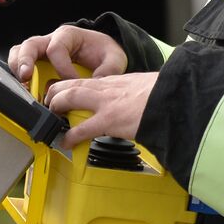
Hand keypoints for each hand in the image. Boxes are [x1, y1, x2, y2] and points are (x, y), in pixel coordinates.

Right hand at [7, 25, 127, 83]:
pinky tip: (26, 88)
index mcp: (68, 35)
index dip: (62, 68)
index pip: (56, 49)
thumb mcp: (114, 57)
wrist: (102, 52)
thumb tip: (97, 84)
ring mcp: (41, 52)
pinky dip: (19, 75)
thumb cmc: (104, 51)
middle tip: (26, 77)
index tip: (73, 83)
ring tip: (23, 84)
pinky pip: (21, 64)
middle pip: (30, 45)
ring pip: (20, 52)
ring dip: (18, 68)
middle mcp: (51, 41)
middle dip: (26, 61)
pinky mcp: (37, 63)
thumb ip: (109, 70)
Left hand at [44, 72, 158, 147]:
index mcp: (115, 81)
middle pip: (70, 84)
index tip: (63, 94)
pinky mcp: (110, 119)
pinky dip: (70, 136)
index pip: (85, 80)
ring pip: (69, 97)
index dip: (70, 87)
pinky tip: (65, 143)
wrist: (175, 98)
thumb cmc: (164, 94)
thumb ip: (133, 94)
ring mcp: (106, 102)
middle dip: (55, 93)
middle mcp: (107, 88)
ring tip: (51, 118)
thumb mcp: (144, 87)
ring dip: (56, 106)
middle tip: (49, 105)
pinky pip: (82, 128)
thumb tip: (133, 103)